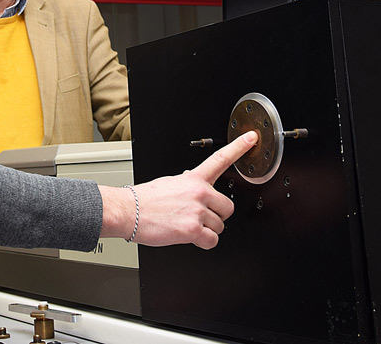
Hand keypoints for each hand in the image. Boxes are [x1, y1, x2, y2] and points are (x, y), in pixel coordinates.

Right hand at [100, 130, 257, 249]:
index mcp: (193, 179)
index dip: (239, 147)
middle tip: (199, 217)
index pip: (220, 159)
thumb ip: (187, 185)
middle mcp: (198, 192)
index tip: (252, 138)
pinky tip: (188, 236)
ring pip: (219, 226)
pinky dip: (203, 242)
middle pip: (227, 208)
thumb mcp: (169, 183)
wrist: (128, 210)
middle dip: (216, 216)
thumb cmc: (144, 199)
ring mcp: (197, 211)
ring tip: (186, 225)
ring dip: (206, 230)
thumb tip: (194, 187)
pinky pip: (212, 240)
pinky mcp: (193, 230)